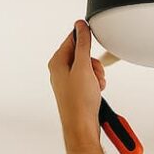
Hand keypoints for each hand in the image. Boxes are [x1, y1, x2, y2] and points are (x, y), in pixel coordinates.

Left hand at [48, 20, 106, 144]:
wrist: (82, 126)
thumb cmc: (79, 101)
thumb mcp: (83, 67)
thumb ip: (83, 44)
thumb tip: (80, 26)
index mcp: (57, 62)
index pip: (72, 39)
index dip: (85, 40)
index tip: (95, 40)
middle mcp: (60, 70)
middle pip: (82, 53)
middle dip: (94, 62)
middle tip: (94, 73)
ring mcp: (68, 81)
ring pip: (88, 66)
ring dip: (96, 73)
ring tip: (96, 84)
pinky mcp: (76, 90)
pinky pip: (89, 78)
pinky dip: (96, 82)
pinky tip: (96, 90)